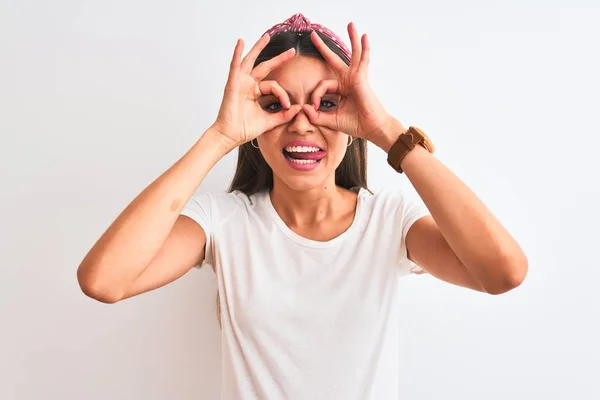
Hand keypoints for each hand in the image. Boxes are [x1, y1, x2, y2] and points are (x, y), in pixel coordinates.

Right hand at [212, 34, 301, 147]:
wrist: (230, 136)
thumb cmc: (245, 129)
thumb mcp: (269, 121)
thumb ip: (283, 115)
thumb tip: (299, 108)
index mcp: (255, 92)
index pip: (274, 86)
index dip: (283, 94)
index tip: (288, 105)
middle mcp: (248, 85)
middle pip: (265, 67)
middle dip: (279, 59)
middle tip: (292, 51)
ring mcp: (240, 83)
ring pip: (250, 61)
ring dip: (258, 48)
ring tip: (266, 36)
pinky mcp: (232, 84)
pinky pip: (235, 66)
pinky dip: (237, 53)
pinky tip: (241, 42)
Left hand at [302, 23, 395, 143]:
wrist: (371, 128)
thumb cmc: (356, 124)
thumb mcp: (330, 120)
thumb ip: (316, 115)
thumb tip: (303, 108)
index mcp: (341, 89)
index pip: (322, 85)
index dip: (315, 95)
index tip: (314, 107)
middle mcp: (348, 81)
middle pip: (334, 60)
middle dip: (323, 48)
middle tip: (313, 35)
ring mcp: (356, 77)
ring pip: (352, 54)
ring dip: (351, 39)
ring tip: (350, 24)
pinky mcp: (361, 77)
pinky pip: (363, 60)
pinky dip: (364, 48)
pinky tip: (364, 36)